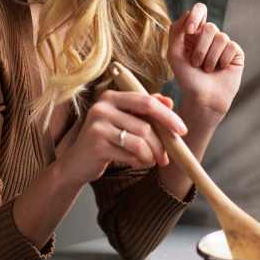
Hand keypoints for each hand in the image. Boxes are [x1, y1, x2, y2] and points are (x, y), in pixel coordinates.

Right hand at [54, 91, 185, 185]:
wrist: (77, 162)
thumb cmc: (106, 139)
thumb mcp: (124, 120)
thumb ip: (144, 110)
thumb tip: (169, 101)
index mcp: (111, 96)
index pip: (147, 102)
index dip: (167, 116)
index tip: (182, 131)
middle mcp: (102, 107)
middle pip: (145, 125)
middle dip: (161, 143)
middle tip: (167, 157)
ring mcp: (98, 125)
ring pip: (140, 141)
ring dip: (150, 156)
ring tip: (149, 161)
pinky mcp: (97, 144)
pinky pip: (130, 154)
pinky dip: (140, 162)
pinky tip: (137, 163)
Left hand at [168, 3, 243, 122]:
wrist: (203, 98)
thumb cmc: (187, 78)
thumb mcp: (174, 53)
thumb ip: (177, 31)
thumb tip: (188, 13)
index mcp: (194, 32)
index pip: (199, 10)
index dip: (196, 16)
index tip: (190, 31)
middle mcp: (210, 36)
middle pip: (210, 27)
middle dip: (200, 48)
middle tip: (196, 64)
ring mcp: (224, 43)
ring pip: (221, 37)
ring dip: (210, 58)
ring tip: (207, 69)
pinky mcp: (236, 52)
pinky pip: (231, 47)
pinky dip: (222, 61)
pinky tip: (220, 70)